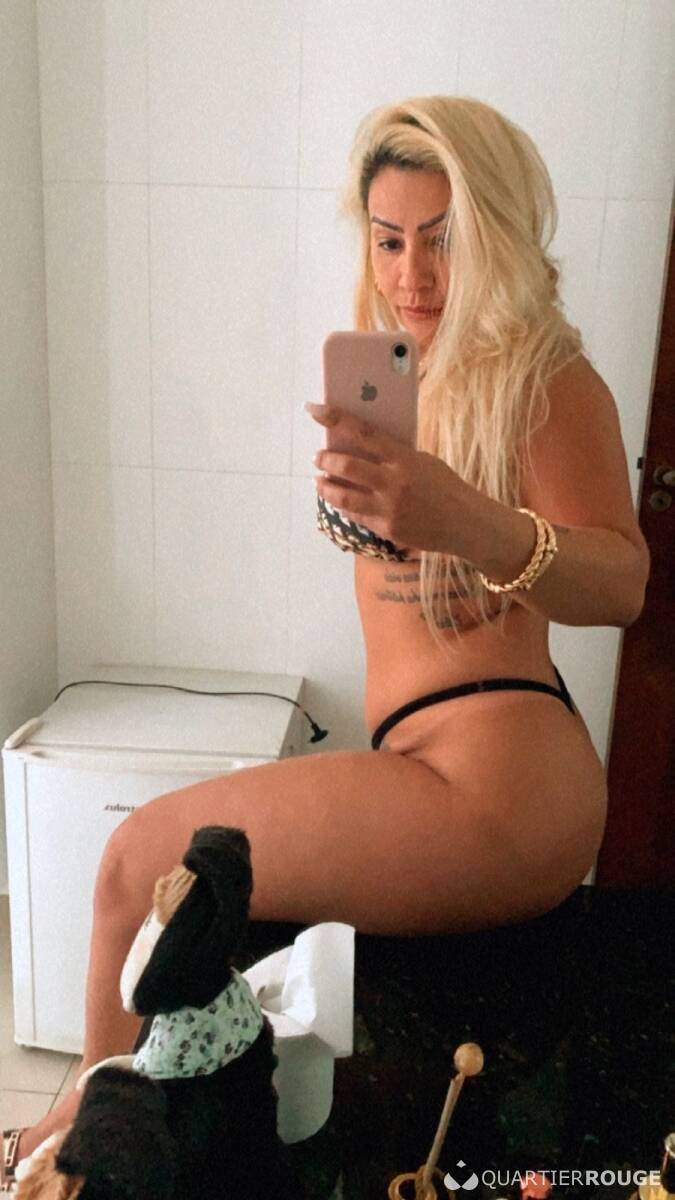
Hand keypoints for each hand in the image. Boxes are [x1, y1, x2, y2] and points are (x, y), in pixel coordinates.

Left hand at [305, 402, 469, 555]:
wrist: (465, 523)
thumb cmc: (446, 487)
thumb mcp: (424, 461)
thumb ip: (396, 455)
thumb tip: (364, 445)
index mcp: (404, 458)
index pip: (364, 433)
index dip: (336, 419)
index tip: (315, 409)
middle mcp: (393, 482)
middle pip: (347, 466)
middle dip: (326, 459)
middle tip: (317, 455)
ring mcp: (388, 508)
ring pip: (343, 496)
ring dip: (326, 486)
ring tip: (319, 480)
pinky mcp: (385, 528)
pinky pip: (356, 515)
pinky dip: (342, 505)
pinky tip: (337, 499)